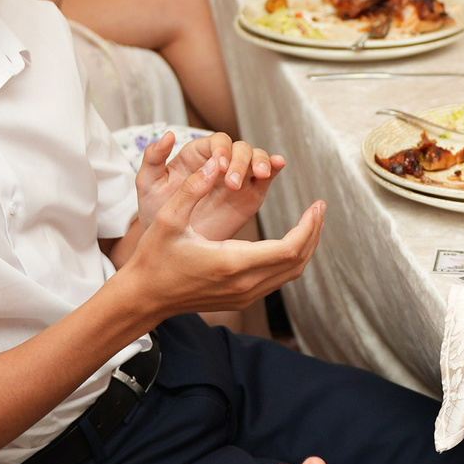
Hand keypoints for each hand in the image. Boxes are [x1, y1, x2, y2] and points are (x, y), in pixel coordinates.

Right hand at [117, 145, 320, 315]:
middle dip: (314, 233)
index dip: (309, 226)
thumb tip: (215, 164)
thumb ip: (193, 189)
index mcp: (231, 263)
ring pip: (290, 274)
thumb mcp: (167, 219)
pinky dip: (291, 258)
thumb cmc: (154, 258)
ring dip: (306, 246)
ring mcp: (243, 296)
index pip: (288, 248)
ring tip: (311, 221)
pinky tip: (290, 239)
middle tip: (320, 208)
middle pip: (297, 262)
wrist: (144, 298)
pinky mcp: (240, 299)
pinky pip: (278, 279)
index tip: (317, 204)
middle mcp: (243, 284)